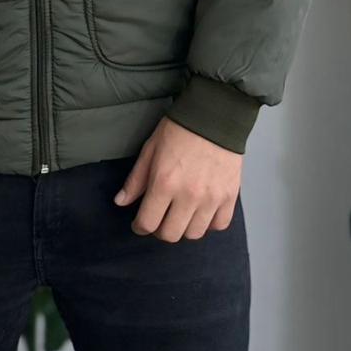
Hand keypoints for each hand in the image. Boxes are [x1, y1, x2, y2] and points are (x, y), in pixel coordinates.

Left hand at [113, 116, 242, 241]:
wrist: (214, 115)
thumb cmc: (179, 129)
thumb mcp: (150, 149)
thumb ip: (136, 180)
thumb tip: (121, 202)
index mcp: (164, 183)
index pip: (148, 223)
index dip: (139, 226)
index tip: (139, 223)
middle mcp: (188, 195)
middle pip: (171, 235)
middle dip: (160, 230)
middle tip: (159, 217)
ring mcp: (211, 198)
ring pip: (194, 234)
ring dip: (184, 228)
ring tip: (180, 214)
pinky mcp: (229, 196)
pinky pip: (219, 225)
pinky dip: (209, 223)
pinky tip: (201, 211)